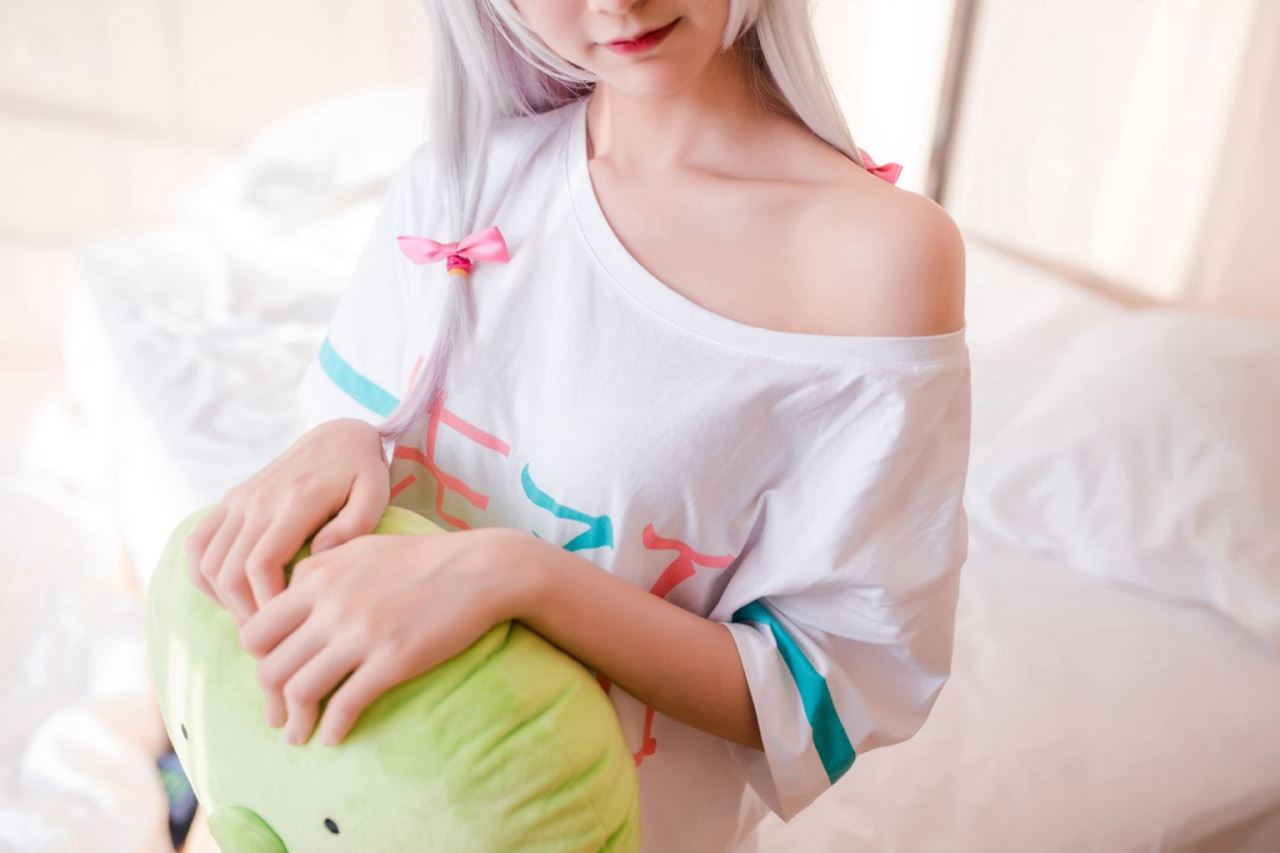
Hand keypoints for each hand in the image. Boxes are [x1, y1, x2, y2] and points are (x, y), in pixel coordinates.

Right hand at [184, 418, 389, 626]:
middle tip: (270, 639)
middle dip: (245, 614)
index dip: (266, 605)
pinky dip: (205, 577)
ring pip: (207, 563)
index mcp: (294, 501)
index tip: (287, 628)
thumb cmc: (362, 471)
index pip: (261, 564)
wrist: (337, 435)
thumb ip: (354, 526)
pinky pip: (197, 545)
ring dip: (224, 600)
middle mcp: (257, 500)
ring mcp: (237, 499)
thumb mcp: (374, 493)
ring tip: (255, 620)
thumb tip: (320, 556)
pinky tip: (231, 594)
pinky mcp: (228, 500)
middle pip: (230, 572)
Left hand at [237, 526, 525, 746]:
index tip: (274, 674)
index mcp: (318, 576)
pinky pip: (345, 705)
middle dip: (269, 698)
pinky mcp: (392, 660)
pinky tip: (335, 737)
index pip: (256, 629)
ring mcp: (361, 634)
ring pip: (300, 690)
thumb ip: (319, 565)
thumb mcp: (362, 547)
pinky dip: (332, 728)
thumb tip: (288, 593)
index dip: (258, 659)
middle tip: (278, 714)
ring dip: (294, 721)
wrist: (481, 569)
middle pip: (270, 666)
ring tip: (298, 735)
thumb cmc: (424, 557)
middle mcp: (330, 605)